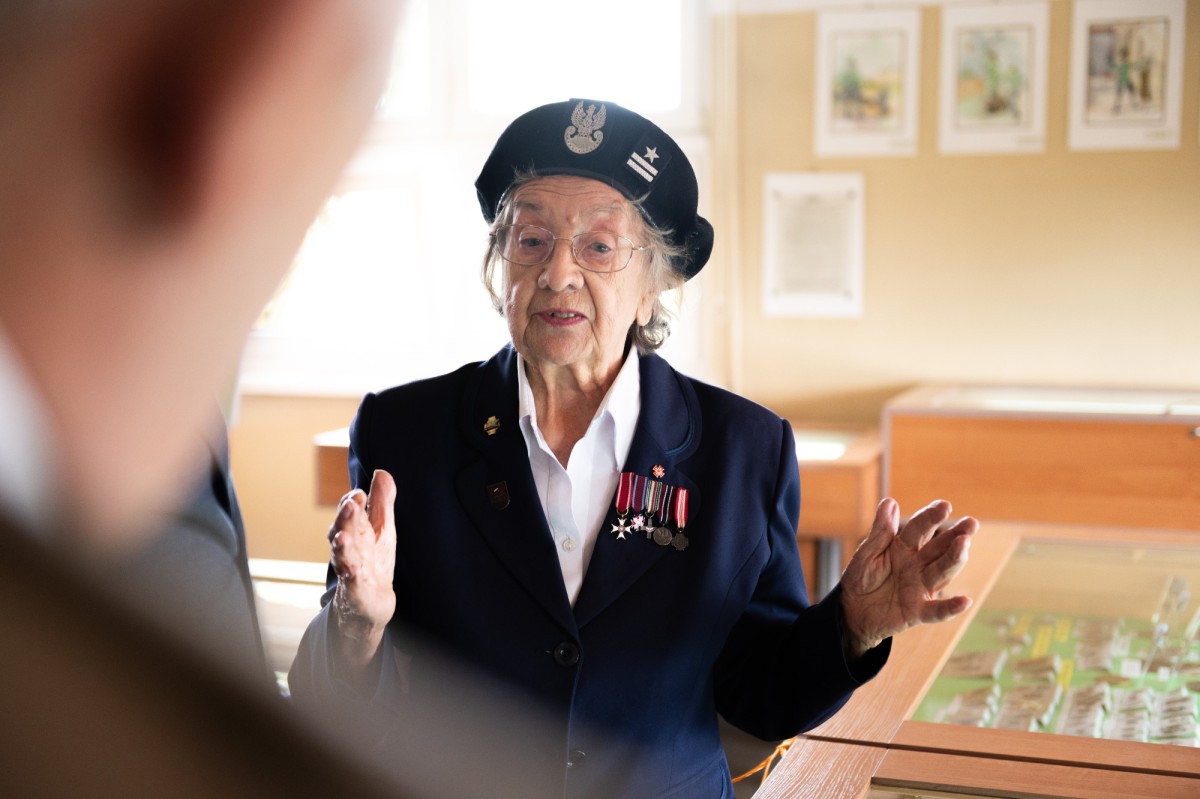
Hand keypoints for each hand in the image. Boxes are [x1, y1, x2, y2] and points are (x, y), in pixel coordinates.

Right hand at [328, 469, 396, 668]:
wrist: (372, 602)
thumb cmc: (374, 560)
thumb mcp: (382, 528)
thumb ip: (381, 502)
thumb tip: (382, 472)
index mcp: (354, 531)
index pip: (350, 513)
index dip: (352, 503)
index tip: (359, 493)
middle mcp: (348, 549)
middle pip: (343, 530)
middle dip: (346, 518)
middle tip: (350, 503)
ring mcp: (350, 571)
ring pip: (343, 557)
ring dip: (342, 547)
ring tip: (342, 536)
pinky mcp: (357, 593)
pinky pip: (353, 585)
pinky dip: (352, 578)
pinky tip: (354, 572)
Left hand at [839, 498, 976, 659]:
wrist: (851, 611)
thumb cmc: (861, 578)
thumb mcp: (867, 553)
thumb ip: (880, 532)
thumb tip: (890, 501)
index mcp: (904, 548)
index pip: (919, 529)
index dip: (931, 517)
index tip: (945, 505)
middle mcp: (917, 566)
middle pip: (939, 549)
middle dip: (955, 535)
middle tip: (971, 523)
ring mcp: (920, 588)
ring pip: (941, 573)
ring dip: (954, 560)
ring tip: (964, 544)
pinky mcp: (917, 611)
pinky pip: (936, 611)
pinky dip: (950, 608)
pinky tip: (965, 601)